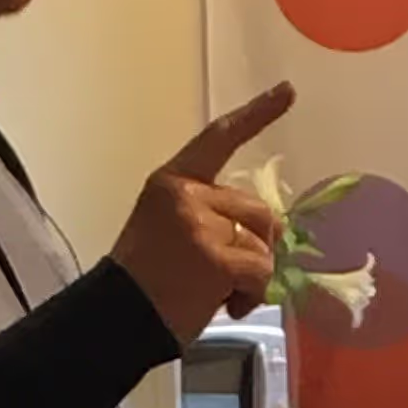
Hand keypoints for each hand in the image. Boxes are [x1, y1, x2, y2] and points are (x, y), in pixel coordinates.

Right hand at [112, 81, 296, 343]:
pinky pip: (261, 270)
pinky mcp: (215, 257)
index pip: (219, 138)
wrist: (118, 316)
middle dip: (255, 245)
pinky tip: (227, 306)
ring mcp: (200, 224)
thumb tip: (267, 231)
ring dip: (253, 275)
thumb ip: (211, 214)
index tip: (288, 91)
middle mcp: (186, 193)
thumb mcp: (170, 228)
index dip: (256, 115)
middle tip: (227, 275)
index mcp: (172, 180)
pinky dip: (253, 294)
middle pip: (256, 210)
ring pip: (262, 243)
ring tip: (221, 293)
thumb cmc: (146, 281)